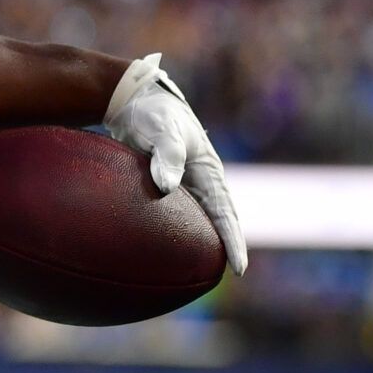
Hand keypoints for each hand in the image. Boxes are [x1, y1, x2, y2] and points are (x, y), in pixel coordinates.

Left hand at [104, 53, 246, 274]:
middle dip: (226, 245)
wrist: (134, 98)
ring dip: (203, 239)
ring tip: (201, 270)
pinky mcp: (165, 180)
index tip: (238, 270)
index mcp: (208, 171)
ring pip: (198, 216)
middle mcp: (201, 179)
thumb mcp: (161, 129)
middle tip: (230, 275)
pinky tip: (166, 245)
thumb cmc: (152, 112)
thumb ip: (166, 155)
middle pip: (219, 219)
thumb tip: (167, 187)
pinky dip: (178, 228)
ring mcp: (185, 181)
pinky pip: (177, 210)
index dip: (233, 242)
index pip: (225, 214)